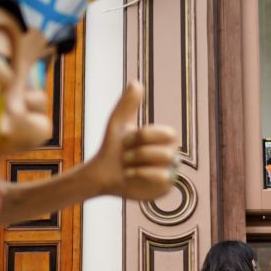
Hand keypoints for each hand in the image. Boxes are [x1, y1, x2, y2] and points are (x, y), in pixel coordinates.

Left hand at [91, 81, 179, 201]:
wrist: (101, 174)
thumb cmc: (111, 148)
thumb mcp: (118, 123)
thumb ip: (128, 104)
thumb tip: (135, 82)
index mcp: (162, 140)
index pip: (168, 134)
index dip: (146, 136)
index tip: (127, 140)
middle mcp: (169, 156)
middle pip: (167, 152)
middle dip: (140, 153)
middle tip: (125, 157)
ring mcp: (168, 173)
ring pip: (166, 166)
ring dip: (141, 164)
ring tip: (127, 167)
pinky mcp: (163, 189)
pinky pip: (164, 180)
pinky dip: (144, 175)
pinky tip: (130, 175)